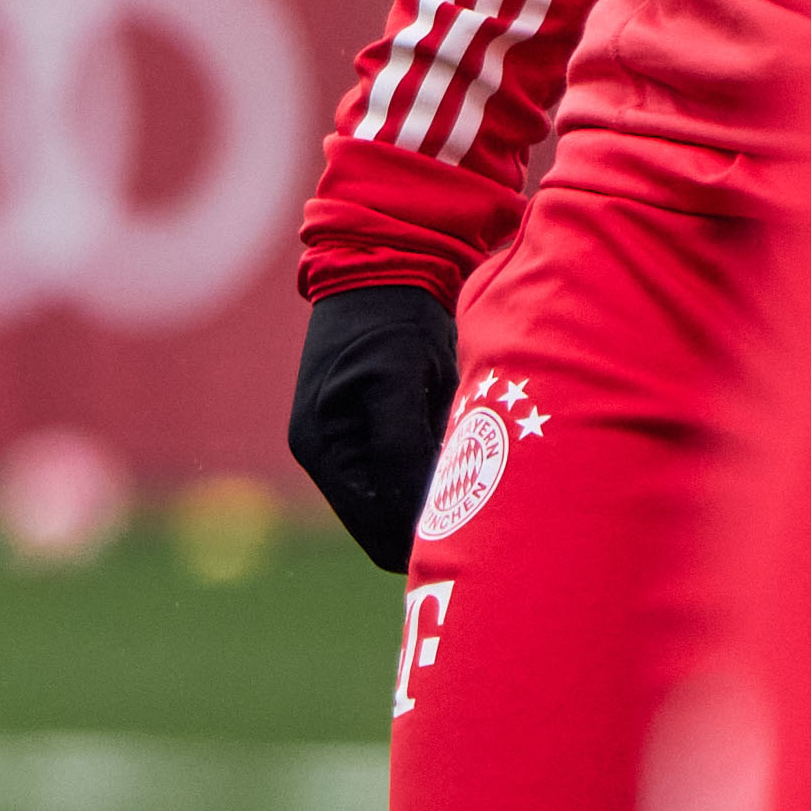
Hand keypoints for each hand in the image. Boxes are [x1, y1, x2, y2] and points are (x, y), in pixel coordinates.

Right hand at [289, 281, 463, 570]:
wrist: (384, 271)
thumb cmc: (392, 324)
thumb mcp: (397, 382)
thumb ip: (400, 448)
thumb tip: (418, 516)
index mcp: (322, 450)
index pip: (378, 535)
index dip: (427, 539)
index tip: (481, 525)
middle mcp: (325, 457)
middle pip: (387, 527)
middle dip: (433, 519)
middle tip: (488, 500)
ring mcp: (342, 446)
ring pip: (400, 506)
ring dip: (436, 495)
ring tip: (476, 466)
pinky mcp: (364, 431)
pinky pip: (404, 478)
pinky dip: (434, 473)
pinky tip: (459, 448)